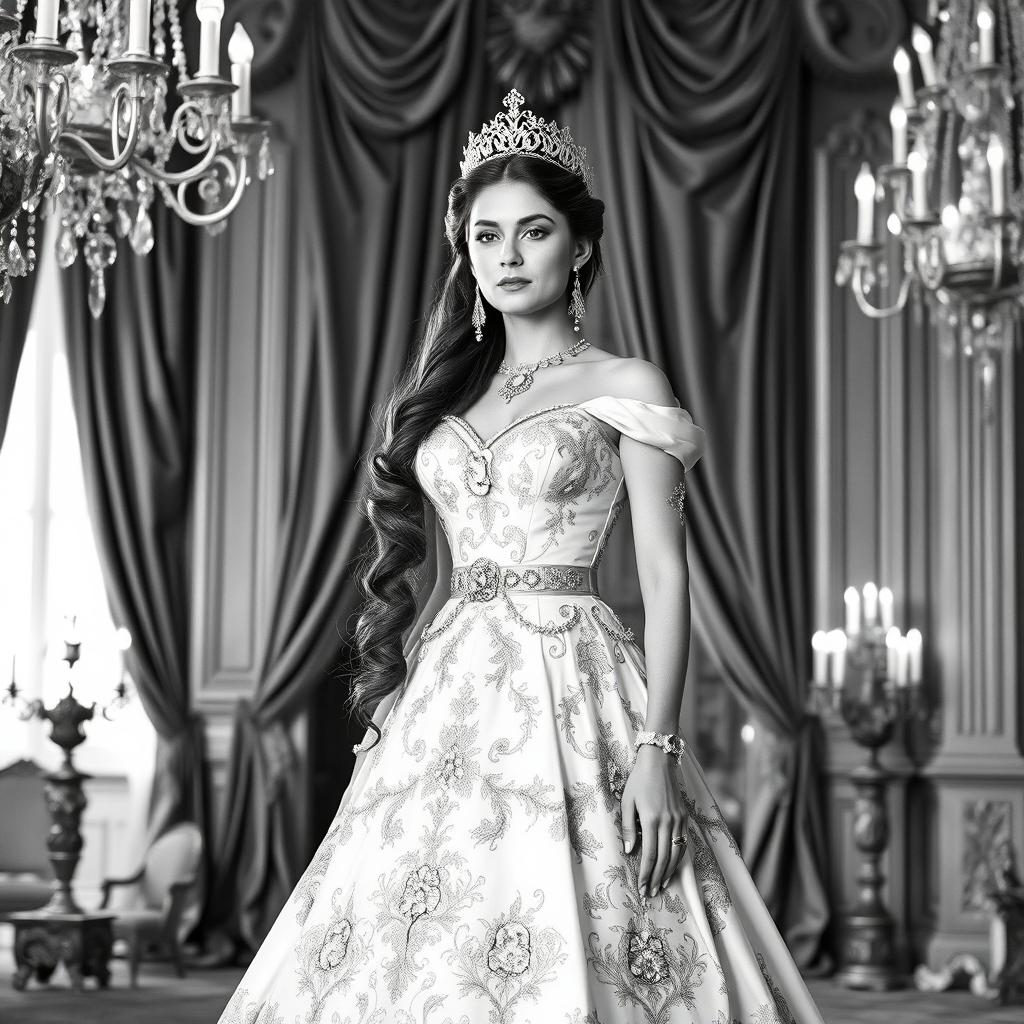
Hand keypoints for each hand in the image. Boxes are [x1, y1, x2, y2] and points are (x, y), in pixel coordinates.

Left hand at [620, 745, 688, 896]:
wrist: (659, 761)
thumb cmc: (639, 781)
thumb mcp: (627, 802)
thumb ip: (628, 828)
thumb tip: (629, 851)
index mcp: (651, 819)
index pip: (650, 854)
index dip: (646, 873)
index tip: (642, 886)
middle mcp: (668, 822)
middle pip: (664, 858)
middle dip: (657, 877)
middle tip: (651, 893)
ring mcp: (679, 820)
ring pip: (676, 853)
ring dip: (669, 872)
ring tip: (662, 885)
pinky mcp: (684, 817)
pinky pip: (683, 843)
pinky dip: (679, 858)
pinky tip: (673, 866)